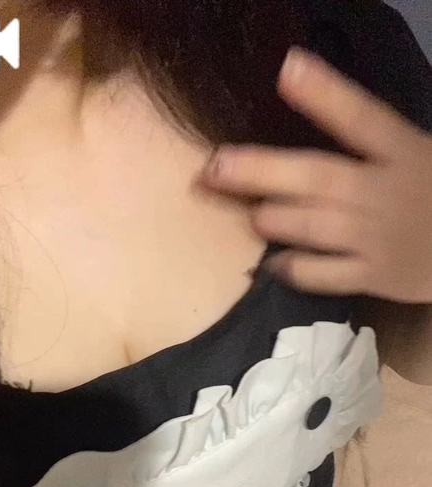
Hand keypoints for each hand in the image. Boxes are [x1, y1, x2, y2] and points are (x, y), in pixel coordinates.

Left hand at [203, 49, 431, 302]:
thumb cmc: (430, 194)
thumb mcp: (415, 154)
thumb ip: (370, 141)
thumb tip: (309, 108)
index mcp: (401, 151)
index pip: (362, 117)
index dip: (325, 94)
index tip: (288, 70)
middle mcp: (383, 192)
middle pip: (318, 177)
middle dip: (262, 171)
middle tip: (215, 167)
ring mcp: (375, 238)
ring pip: (312, 227)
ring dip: (273, 219)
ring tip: (249, 214)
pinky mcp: (372, 277)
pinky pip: (323, 275)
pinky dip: (294, 269)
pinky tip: (272, 264)